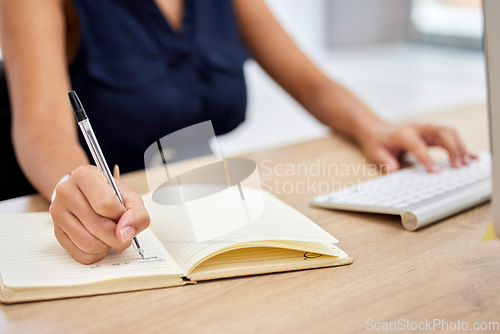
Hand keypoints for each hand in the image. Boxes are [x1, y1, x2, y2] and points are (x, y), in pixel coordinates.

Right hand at [49, 166, 149, 263]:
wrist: (86, 195)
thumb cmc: (109, 195)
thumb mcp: (129, 197)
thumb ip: (136, 213)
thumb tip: (125, 234)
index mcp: (84, 176)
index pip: (105, 203)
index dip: (121, 215)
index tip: (123, 215)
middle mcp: (66, 192)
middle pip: (99, 227)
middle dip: (118, 236)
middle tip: (123, 233)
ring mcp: (58, 213)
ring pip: (89, 244)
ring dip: (108, 246)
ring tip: (111, 236)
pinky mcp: (57, 232)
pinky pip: (82, 255)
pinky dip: (97, 253)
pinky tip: (100, 241)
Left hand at [358, 122, 476, 172]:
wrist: (378, 130)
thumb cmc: (378, 142)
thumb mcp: (375, 152)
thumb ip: (384, 160)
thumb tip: (393, 169)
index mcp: (403, 134)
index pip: (418, 145)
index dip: (427, 158)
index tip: (435, 172)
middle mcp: (417, 128)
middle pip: (440, 132)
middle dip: (452, 148)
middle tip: (457, 166)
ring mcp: (427, 129)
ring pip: (449, 132)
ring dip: (460, 146)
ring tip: (465, 163)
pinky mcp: (433, 133)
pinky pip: (451, 136)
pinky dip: (461, 145)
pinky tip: (471, 155)